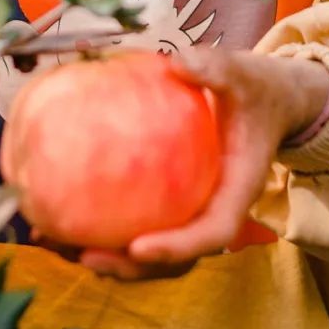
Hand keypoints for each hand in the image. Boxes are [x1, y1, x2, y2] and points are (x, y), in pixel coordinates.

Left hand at [77, 44, 328, 277]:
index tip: (137, 247)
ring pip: (153, 253)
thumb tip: (179, 61)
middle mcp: (213, 210)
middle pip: (176, 259)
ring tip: (59, 244)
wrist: (269, 102)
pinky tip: (60, 214)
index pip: (213, 233)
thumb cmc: (255, 91)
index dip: (177, 247)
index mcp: (236, 191)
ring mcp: (192, 211)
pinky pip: (140, 222)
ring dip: (108, 257)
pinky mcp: (174, 203)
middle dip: (131, 267)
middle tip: (85, 257)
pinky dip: (103, 226)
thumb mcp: (244, 75)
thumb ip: (217, 67)